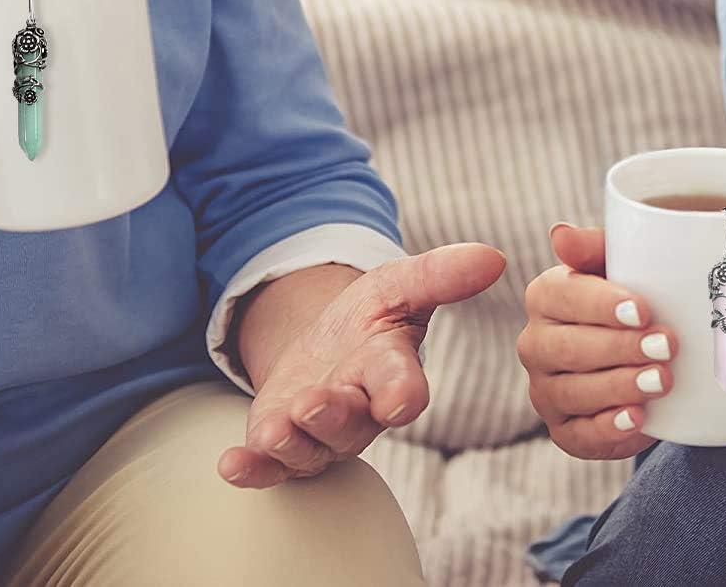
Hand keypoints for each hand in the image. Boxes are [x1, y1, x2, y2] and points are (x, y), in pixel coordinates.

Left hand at [218, 242, 506, 487]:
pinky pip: (269, 465)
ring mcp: (319, 433)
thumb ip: (442, 273)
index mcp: (390, 370)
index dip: (403, 392)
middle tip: (313, 404)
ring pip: (310, 449)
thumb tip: (495, 256)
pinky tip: (231, 464)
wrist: (324, 346)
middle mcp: (359, 409)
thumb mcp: (399, 284)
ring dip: (291, 442)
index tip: (402, 400)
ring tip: (272, 428)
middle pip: (351, 423)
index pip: (404, 384)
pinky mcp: (282, 445)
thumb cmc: (369, 319)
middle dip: (333, 417)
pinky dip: (251, 468)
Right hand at [517, 223, 678, 460]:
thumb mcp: (619, 266)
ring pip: (575, 391)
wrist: (646, 353)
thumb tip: (560, 233)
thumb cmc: (631, 299)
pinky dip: (610, 429)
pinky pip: (579, 435)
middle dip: (620, 348)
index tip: (643, 310)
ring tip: (662, 380)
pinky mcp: (564, 430)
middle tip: (666, 345)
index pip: (563, 297)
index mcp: (544, 296)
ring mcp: (546, 390)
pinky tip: (638, 418)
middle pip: (569, 348)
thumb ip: (592, 246)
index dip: (602, 304)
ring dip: (621, 386)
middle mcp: (535, 343)